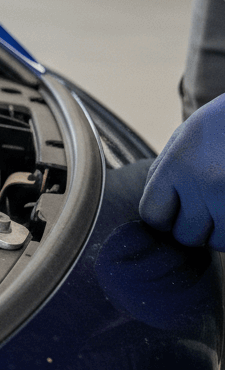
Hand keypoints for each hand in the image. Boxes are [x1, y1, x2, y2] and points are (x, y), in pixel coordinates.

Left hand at [139, 94, 224, 248]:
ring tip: (222, 206)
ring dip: (220, 232)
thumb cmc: (220, 126)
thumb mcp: (183, 140)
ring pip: (218, 243)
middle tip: (205, 208)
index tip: (174, 209)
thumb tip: (155, 212)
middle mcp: (204, 184)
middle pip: (186, 236)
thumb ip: (165, 173)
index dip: (163, 217)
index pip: (153, 216)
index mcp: (177, 165)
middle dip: (194, 227)